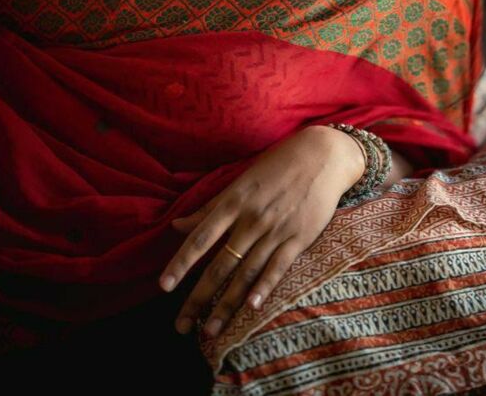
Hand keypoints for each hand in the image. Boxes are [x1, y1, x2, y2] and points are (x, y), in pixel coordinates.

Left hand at [159, 125, 363, 337]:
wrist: (322, 155)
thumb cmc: (277, 165)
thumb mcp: (240, 181)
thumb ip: (209, 207)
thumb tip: (176, 225)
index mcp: (234, 201)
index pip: (200, 237)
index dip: (181, 263)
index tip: (163, 286)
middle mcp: (251, 218)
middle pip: (219, 264)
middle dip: (198, 297)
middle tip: (181, 325)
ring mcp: (275, 229)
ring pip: (245, 272)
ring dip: (226, 304)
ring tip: (210, 330)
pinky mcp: (299, 237)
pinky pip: (278, 267)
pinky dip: (264, 287)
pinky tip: (251, 307)